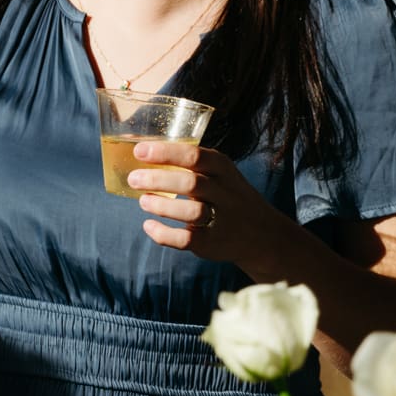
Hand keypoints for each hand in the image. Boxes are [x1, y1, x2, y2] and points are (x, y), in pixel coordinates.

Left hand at [128, 141, 279, 262]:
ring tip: (143, 201)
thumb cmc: (229, 196)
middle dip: (158, 179)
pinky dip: (163, 233)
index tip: (139, 151)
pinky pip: (185, 239)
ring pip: (191, 212)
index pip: (195, 155)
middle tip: (133, 179)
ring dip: (162, 206)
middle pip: (191, 183)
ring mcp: (221, 220)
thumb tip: (143, 153)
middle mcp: (225, 193)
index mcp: (223, 169)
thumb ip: (192, 165)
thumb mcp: (221, 174)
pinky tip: (149, 225)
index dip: (165, 153)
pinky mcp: (212, 243)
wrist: (262, 234)